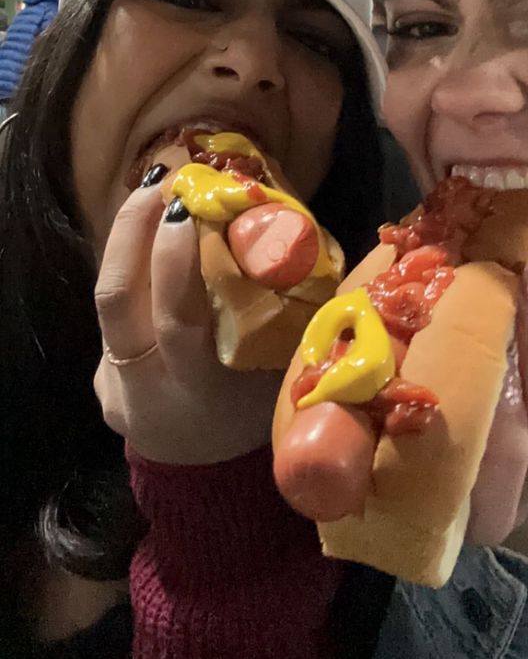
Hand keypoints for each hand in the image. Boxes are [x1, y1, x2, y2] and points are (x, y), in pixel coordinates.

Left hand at [94, 180, 281, 464]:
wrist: (211, 476)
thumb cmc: (261, 411)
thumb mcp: (281, 371)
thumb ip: (287, 310)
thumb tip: (294, 231)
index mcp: (196, 387)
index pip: (176, 317)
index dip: (176, 259)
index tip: (190, 205)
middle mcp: (144, 386)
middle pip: (117, 299)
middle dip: (133, 230)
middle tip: (162, 182)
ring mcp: (114, 386)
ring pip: (108, 301)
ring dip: (127, 240)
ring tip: (151, 193)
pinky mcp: (101, 381)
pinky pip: (116, 317)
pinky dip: (134, 274)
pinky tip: (153, 245)